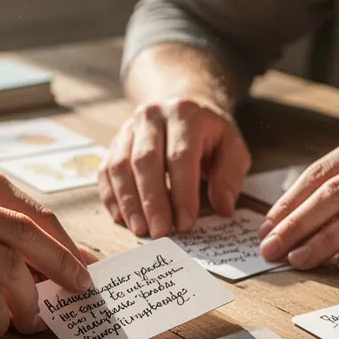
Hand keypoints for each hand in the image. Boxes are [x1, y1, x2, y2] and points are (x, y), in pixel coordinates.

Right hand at [98, 97, 251, 236]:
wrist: (186, 107)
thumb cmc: (211, 134)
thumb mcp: (232, 148)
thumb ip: (230, 177)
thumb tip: (224, 209)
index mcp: (186, 114)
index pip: (181, 156)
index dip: (182, 193)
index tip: (185, 223)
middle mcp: (153, 116)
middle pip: (145, 160)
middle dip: (152, 201)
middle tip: (160, 232)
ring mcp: (130, 127)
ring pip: (120, 165)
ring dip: (129, 202)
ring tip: (140, 230)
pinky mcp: (116, 141)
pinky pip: (106, 170)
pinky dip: (111, 196)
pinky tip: (122, 218)